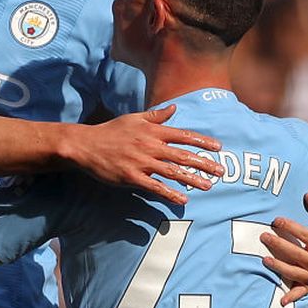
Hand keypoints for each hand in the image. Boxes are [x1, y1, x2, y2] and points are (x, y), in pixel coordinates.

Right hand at [73, 105, 222, 205]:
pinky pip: (155, 187)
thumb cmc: (110, 131)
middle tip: (221, 171)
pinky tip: (183, 199)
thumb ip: (156, 115)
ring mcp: (141, 162)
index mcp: (152, 131)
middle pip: (183, 155)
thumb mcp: (134, 118)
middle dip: (204, 163)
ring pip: (172, 172)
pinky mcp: (132, 177)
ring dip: (192, 179)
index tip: (218, 148)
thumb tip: (174, 108)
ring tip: (208, 186)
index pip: (183, 135)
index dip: (202, 141)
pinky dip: (170, 193)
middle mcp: (150, 145)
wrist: (86, 145)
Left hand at [261, 193, 307, 304]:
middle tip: (263, 236)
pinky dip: (291, 297)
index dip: (291, 227)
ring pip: (294, 273)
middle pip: (298, 255)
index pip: (307, 236)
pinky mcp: (307, 286)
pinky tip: (281, 301)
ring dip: (279, 267)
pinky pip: (300, 293)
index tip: (276, 220)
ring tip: (263, 259)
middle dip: (280, 245)